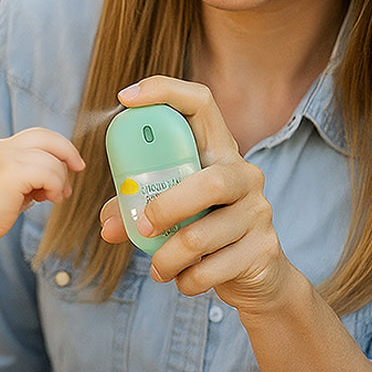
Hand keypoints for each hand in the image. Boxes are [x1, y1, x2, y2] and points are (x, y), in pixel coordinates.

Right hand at [0, 127, 84, 241]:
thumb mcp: (12, 183)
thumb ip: (31, 172)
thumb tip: (61, 171)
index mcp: (1, 147)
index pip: (38, 135)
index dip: (59, 146)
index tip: (72, 164)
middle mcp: (3, 147)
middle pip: (47, 137)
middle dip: (68, 152)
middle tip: (78, 169)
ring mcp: (7, 157)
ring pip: (51, 160)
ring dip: (60, 180)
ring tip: (53, 197)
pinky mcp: (12, 172)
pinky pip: (48, 173)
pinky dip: (56, 186)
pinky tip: (50, 199)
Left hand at [100, 76, 293, 315]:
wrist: (256, 276)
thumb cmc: (203, 228)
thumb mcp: (170, 210)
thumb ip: (135, 208)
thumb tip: (108, 224)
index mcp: (215, 151)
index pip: (200, 102)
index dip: (164, 91)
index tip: (125, 97)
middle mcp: (243, 174)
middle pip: (207, 182)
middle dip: (166, 207)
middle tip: (142, 226)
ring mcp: (259, 211)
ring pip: (202, 235)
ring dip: (167, 258)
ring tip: (157, 268)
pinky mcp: (264, 249)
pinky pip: (212, 268)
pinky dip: (186, 280)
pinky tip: (181, 280)